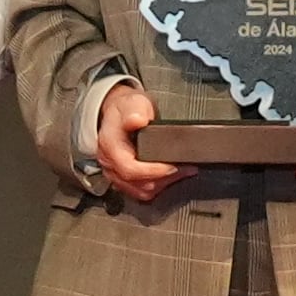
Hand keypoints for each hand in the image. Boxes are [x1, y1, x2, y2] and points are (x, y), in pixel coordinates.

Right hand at [91, 84, 184, 203]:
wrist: (119, 114)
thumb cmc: (126, 109)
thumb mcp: (132, 103)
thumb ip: (135, 111)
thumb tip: (136, 120)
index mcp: (109, 146)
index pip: (129, 169)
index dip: (153, 172)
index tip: (173, 166)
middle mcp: (109, 163)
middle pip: (137, 184)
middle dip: (165, 178)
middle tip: (186, 168)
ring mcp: (114, 173)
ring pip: (140, 191)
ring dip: (163, 185)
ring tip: (181, 172)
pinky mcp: (122, 179)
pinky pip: (140, 192)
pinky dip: (157, 187)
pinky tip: (170, 177)